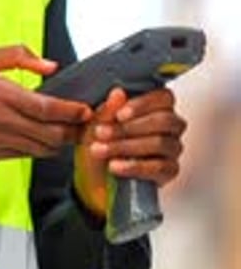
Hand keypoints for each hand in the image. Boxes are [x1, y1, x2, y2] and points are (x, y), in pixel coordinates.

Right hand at [0, 45, 92, 160]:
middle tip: (85, 124)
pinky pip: (26, 155)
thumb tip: (48, 64)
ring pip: (43, 149)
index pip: (47, 108)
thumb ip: (17, 56)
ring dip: (60, 142)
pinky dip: (40, 149)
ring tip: (70, 132)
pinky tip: (43, 138)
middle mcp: (3, 121)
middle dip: (74, 131)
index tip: (86, 109)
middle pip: (52, 134)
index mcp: (1, 94)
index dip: (72, 112)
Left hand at [74, 86, 186, 216]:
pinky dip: (134, 166)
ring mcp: (172, 148)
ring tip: (102, 150)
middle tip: (101, 133)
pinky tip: (115, 166)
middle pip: (164, 120)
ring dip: (127, 146)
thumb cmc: (101, 140)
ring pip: (160, 143)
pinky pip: (159, 167)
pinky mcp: (170, 170)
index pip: (164, 97)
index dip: (143, 104)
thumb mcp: (98, 122)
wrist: (95, 175)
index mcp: (157, 105)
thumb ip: (109, 108)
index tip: (119, 114)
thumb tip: (118, 93)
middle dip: (129, 127)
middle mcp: (170, 125)